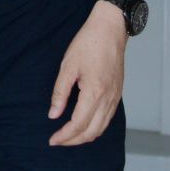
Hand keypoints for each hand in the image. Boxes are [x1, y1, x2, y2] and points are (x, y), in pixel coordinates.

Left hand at [47, 1, 127, 145]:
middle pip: (91, 132)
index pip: (78, 124)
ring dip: (84, 136)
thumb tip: (53, 115)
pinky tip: (83, 124)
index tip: (52, 139)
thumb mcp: (68, 66)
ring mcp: (115, 97)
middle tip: (57, 140)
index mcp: (95, 91)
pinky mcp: (117, 94)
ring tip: (68, 136)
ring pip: (101, 128)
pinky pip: (107, 119)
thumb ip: (60, 93)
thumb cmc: (88, 43)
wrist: (110, 29)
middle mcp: (108, 98)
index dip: (64, 136)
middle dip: (73, 141)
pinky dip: (95, 127)